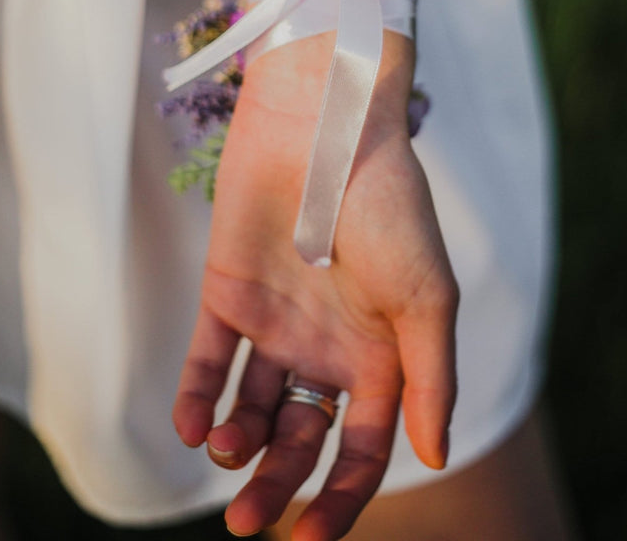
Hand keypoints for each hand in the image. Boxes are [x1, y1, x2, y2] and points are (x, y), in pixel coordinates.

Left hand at [172, 33, 458, 540]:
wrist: (325, 127)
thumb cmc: (387, 206)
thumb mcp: (427, 295)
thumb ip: (430, 377)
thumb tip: (435, 456)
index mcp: (381, 354)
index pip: (364, 449)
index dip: (340, 499)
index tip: (308, 537)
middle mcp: (327, 347)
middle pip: (301, 440)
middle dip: (277, 486)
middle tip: (247, 524)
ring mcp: (276, 322)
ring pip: (249, 410)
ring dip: (234, 445)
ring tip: (226, 453)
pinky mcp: (228, 293)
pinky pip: (205, 362)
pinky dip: (193, 399)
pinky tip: (191, 425)